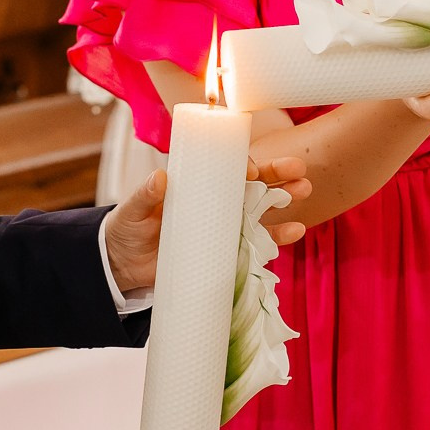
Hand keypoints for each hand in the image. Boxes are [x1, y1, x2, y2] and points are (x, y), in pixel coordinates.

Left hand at [103, 157, 310, 295]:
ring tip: (304, 192)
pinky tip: (296, 231)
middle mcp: (216, 199)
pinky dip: (279, 237)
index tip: (252, 170)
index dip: (244, 163)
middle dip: (278, 174)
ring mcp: (224, 225)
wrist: (125, 265)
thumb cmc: (129, 228)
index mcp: (197, 182)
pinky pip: (259, 242)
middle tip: (299, 170)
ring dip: (285, 200)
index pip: (226, 167)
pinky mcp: (227, 250)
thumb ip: (145, 195)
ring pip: (263, 208)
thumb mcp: (134, 210)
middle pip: (253, 182)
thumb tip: (160, 178)